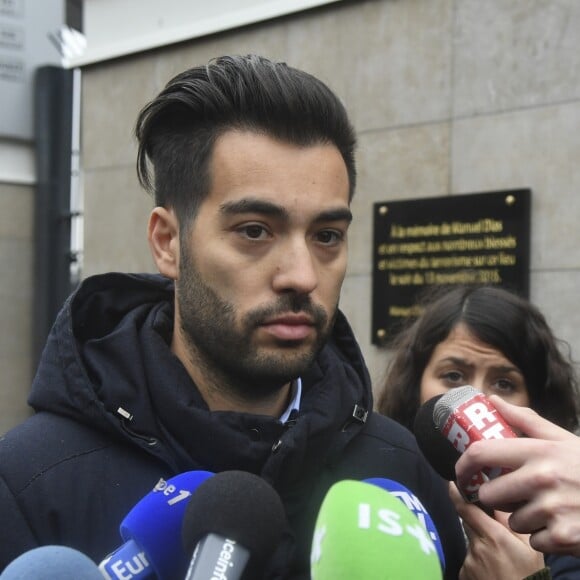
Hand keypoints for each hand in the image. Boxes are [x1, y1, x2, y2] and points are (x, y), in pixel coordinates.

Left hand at [449, 483, 544, 579]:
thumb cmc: (530, 575)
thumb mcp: (528, 546)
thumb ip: (509, 521)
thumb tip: (496, 499)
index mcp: (492, 536)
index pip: (466, 508)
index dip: (457, 493)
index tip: (452, 482)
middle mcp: (476, 547)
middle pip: (469, 523)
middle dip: (478, 522)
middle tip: (493, 533)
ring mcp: (468, 561)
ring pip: (471, 542)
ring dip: (480, 544)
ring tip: (498, 559)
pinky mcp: (464, 573)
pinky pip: (469, 559)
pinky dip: (478, 560)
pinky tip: (492, 570)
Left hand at [455, 396, 579, 556]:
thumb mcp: (561, 438)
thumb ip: (524, 420)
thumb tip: (491, 400)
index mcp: (538, 451)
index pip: (481, 453)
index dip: (463, 465)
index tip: (461, 473)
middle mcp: (542, 478)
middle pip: (489, 494)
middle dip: (497, 497)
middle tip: (514, 494)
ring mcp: (553, 509)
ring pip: (512, 520)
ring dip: (524, 518)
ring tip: (547, 508)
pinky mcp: (564, 537)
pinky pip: (534, 541)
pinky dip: (544, 537)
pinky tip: (561, 525)